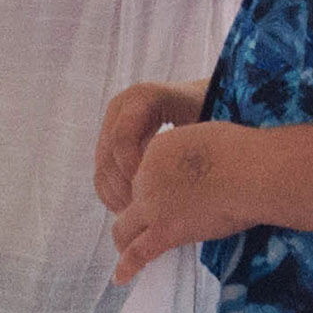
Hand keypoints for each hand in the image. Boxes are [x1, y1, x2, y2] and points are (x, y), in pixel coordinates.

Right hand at [97, 80, 206, 213]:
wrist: (201, 99)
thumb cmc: (210, 109)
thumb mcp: (205, 119)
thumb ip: (193, 142)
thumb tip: (187, 175)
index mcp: (142, 98)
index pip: (122, 138)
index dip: (131, 169)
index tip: (150, 195)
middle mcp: (121, 107)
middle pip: (108, 154)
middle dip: (122, 187)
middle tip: (142, 212)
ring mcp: (113, 123)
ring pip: (102, 165)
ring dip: (115, 194)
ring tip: (137, 214)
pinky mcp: (111, 139)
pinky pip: (103, 170)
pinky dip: (113, 192)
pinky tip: (131, 208)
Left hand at [108, 118, 270, 284]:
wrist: (249, 172)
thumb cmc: (245, 154)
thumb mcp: (207, 139)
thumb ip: (193, 156)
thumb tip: (203, 171)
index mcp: (158, 149)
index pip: (146, 172)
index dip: (157, 187)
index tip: (168, 197)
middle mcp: (146, 174)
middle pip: (134, 198)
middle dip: (141, 211)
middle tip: (150, 225)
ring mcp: (152, 204)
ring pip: (125, 227)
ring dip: (125, 239)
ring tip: (126, 250)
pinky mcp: (164, 230)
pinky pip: (138, 252)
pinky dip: (127, 266)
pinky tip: (121, 277)